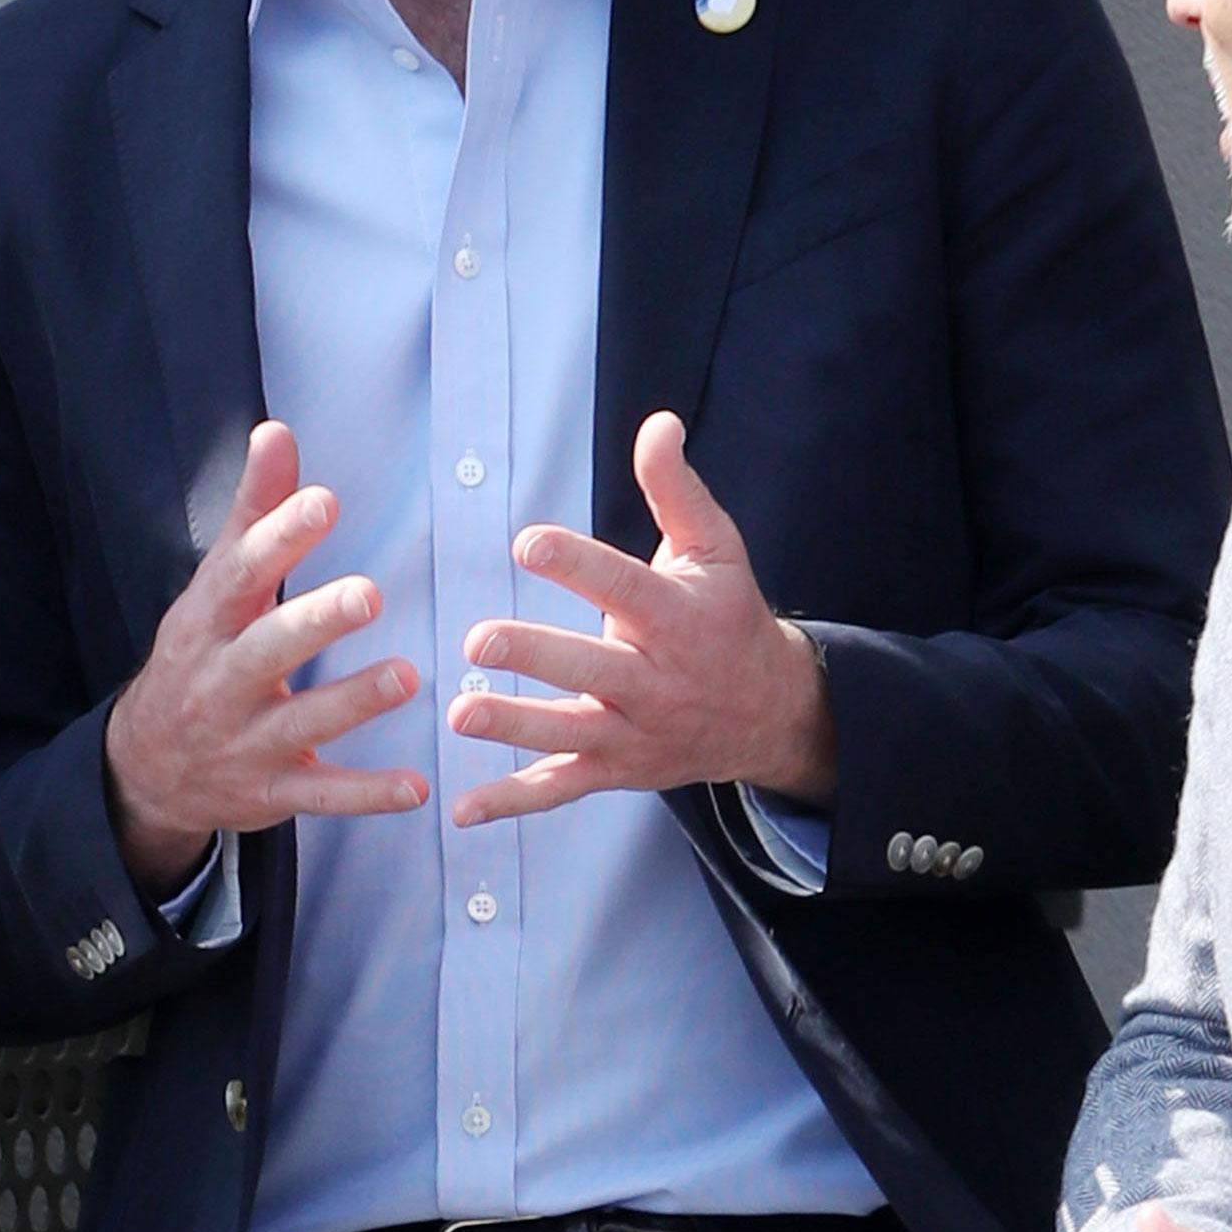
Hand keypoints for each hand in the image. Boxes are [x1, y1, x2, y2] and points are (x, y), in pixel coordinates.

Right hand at [101, 422, 428, 894]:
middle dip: (315, 622)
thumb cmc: (198, 654)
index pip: (240, 573)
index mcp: (208, 621)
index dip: (279, 536)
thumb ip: (254, 512)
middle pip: (266, 648)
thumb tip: (276, 431)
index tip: (323, 502)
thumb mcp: (214, 586)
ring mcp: (245, 740)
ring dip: (353, 701)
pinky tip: (418, 788)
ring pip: (300, 722)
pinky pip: (322, 794)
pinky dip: (368, 794)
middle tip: (368, 593)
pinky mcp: (271, 791)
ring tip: (407, 676)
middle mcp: (222, 679)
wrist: (144, 767)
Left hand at [445, 411, 834, 828]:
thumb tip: (657, 422)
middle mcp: (654, 682)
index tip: (526, 542)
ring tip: (460, 712)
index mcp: (676, 619)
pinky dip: (511, 802)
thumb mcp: (715, 549)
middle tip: (481, 640)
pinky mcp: (614, 770)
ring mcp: (632, 733)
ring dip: (514, 727)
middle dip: (537, 658)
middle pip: (593, 670)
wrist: (771, 714)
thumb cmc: (727, 616)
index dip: (577, 565)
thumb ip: (676, 490)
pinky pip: (560, 790)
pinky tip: (462, 809)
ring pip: (570, 734)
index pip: (624, 588)